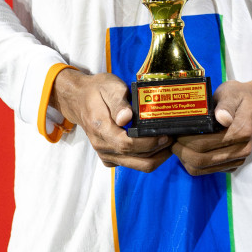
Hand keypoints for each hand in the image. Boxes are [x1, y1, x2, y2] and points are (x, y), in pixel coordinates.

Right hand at [50, 69, 171, 171]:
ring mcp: (105, 154)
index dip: (149, 143)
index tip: (164, 135)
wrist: (79, 99)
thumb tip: (127, 118)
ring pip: (136, 165)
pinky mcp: (109, 157)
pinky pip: (131, 164)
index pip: (127, 144)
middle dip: (158, 151)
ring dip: (156, 156)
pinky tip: (155, 145)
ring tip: (168, 142)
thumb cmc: (97, 90)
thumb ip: (119, 102)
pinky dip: (146, 158)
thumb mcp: (109, 87)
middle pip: (136, 159)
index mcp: (101, 128)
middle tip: (172, 137)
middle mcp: (101, 145)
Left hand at [171, 63, 251, 176]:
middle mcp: (241, 150)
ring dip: (186, 160)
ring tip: (179, 145)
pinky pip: (208, 170)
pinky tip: (190, 149)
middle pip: (201, 161)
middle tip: (172, 140)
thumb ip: (226, 105)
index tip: (175, 133)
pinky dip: (195, 163)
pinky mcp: (233, 164)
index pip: (204, 145)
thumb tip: (222, 118)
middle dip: (181, 152)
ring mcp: (238, 159)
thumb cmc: (241, 97)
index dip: (184, 141)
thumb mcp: (232, 92)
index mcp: (240, 132)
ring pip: (202, 169)